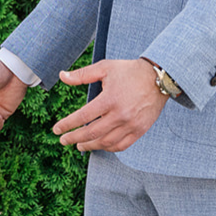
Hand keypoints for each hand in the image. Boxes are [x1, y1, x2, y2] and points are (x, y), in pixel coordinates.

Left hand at [52, 58, 167, 151]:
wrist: (159, 78)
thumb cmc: (130, 71)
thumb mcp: (105, 68)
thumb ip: (82, 74)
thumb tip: (62, 76)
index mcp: (109, 99)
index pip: (83, 117)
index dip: (67, 125)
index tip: (56, 130)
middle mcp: (120, 114)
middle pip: (92, 133)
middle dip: (74, 138)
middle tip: (63, 141)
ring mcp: (131, 124)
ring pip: (106, 142)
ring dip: (90, 146)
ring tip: (79, 145)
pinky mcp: (139, 130)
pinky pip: (121, 145)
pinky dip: (108, 148)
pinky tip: (100, 145)